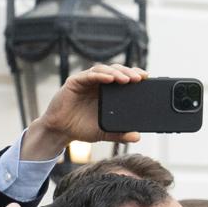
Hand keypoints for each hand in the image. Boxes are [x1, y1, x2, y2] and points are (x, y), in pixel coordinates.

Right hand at [22, 63, 147, 159]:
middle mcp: (97, 83)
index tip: (146, 78)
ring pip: (104, 70)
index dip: (134, 74)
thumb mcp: (104, 132)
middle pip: (116, 70)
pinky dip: (100, 75)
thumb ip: (120, 134)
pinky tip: (110, 79)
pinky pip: (89, 75)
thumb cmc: (81, 128)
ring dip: (117, 73)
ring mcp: (86, 81)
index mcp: (107, 91)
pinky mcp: (75, 82)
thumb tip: (137, 137)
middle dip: (129, 72)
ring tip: (127, 79)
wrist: (61, 131)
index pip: (123, 77)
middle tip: (140, 78)